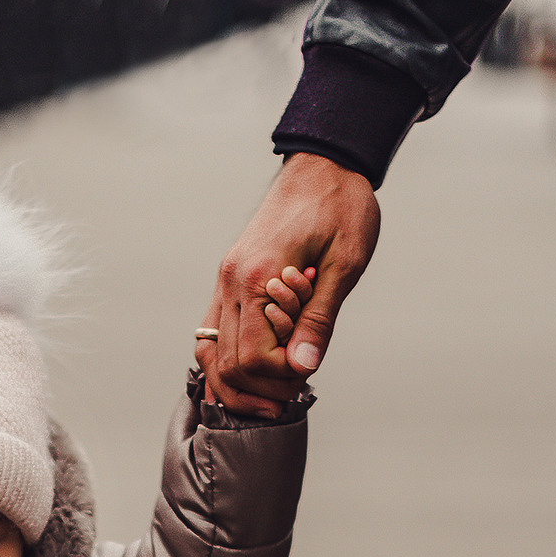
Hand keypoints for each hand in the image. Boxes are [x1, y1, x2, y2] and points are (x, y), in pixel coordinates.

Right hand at [199, 152, 379, 416]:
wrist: (324, 164)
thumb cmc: (341, 206)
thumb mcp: (345, 263)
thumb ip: (320, 317)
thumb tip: (304, 367)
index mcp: (258, 277)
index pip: (253, 357)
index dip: (281, 376)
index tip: (308, 371)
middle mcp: (232, 281)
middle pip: (225, 364)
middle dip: (260, 388)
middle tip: (295, 390)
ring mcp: (226, 279)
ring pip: (210, 352)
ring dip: (238, 382)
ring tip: (273, 392)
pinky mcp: (230, 278)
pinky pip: (214, 332)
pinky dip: (228, 359)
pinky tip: (253, 372)